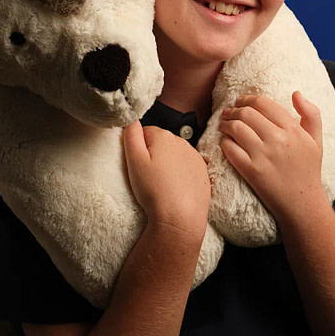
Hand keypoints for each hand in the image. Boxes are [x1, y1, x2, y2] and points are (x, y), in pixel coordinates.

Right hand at [122, 120, 210, 234]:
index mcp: (163, 136)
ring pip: (174, 155)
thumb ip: (131, 135)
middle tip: (148, 177)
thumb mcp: (134, 160)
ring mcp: (195, 157)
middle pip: (161, 143)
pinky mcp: (203, 173)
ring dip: (167, 165)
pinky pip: (187, 168)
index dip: (138, 149)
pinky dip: (180, 175)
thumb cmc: (154, 190)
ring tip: (161, 185)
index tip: (138, 165)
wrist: (181, 217)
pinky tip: (174, 189)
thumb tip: (131, 118)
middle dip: (153, 155)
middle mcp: (182, 142)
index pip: (145, 132)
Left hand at [218, 91, 325, 224]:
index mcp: (292, 129)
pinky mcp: (251, 170)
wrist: (302, 203)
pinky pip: (230, 149)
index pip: (264, 103)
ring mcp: (263, 155)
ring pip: (236, 128)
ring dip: (226, 123)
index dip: (248, 98)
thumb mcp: (316, 140)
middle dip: (234, 109)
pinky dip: (224, 141)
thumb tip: (296, 93)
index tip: (241, 101)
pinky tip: (225, 141)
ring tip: (224, 124)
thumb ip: (311, 114)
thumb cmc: (309, 170)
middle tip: (229, 111)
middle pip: (247, 113)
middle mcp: (277, 139)